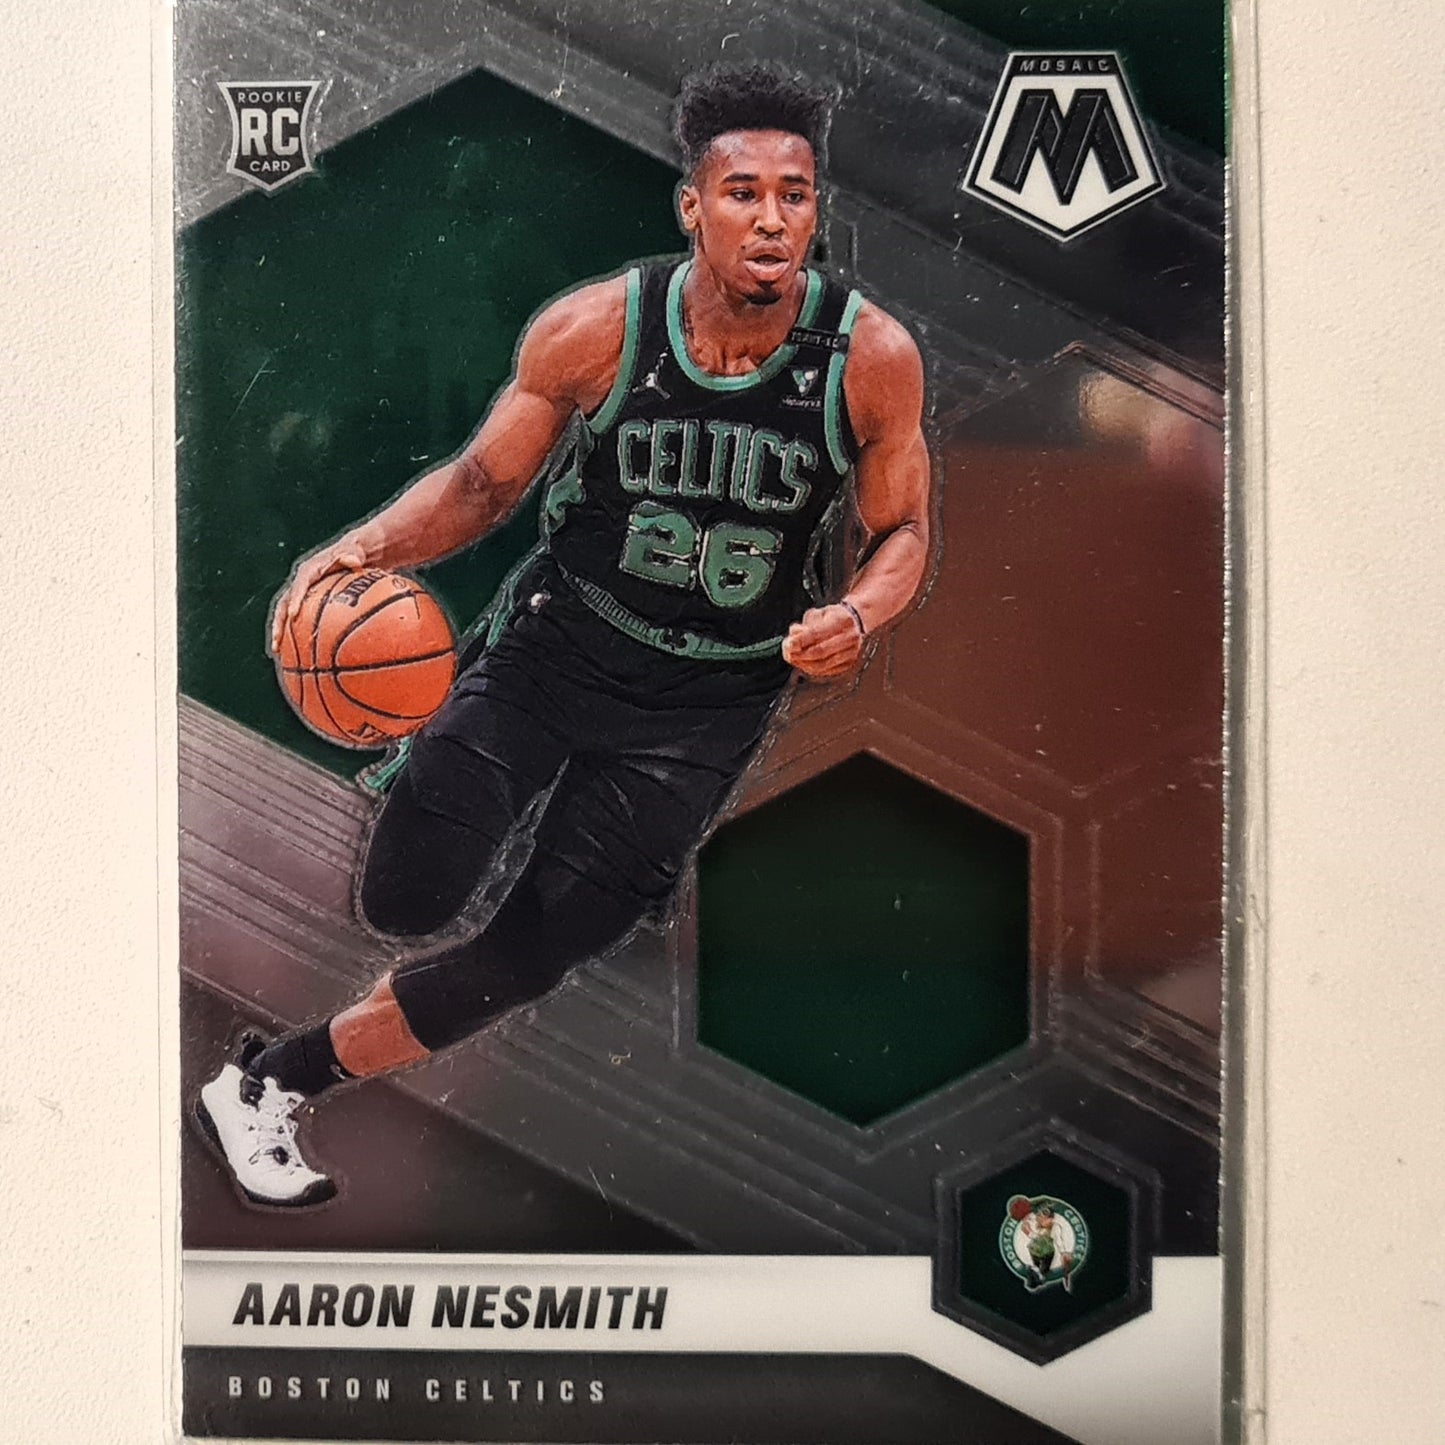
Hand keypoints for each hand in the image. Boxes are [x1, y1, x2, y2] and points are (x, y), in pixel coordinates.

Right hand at [269, 529, 372, 654]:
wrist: (352, 553)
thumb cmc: (354, 553)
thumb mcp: (355, 552)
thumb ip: (352, 555)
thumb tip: (354, 561)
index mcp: (309, 571)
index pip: (298, 585)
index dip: (295, 600)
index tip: (293, 615)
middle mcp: (300, 583)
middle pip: (283, 605)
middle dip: (278, 624)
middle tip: (277, 643)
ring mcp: (301, 594)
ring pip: (285, 616)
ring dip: (281, 633)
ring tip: (278, 653)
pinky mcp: (306, 603)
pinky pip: (298, 620)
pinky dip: (295, 635)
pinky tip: (298, 654)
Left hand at [782, 603, 865, 680]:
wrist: (855, 622)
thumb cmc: (835, 617)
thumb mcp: (818, 614)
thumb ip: (804, 624)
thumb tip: (793, 635)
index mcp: (842, 620)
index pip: (817, 633)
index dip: (800, 641)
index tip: (788, 644)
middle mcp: (850, 637)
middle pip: (820, 652)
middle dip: (800, 654)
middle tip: (788, 653)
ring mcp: (851, 653)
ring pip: (823, 664)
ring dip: (804, 664)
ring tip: (794, 659)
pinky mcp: (849, 664)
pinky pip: (827, 671)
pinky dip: (812, 669)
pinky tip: (804, 664)